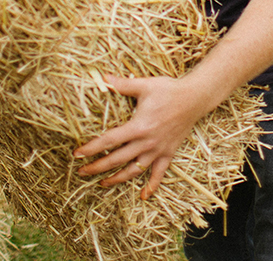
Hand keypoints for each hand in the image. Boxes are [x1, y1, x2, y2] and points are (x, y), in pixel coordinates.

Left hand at [73, 74, 207, 199]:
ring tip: (103, 183)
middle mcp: (147, 142)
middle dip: (97, 167)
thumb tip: (102, 78)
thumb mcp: (144, 85)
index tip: (77, 154)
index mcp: (138, 126)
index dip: (92, 148)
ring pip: (134, 170)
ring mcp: (158, 150)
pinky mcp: (168, 153)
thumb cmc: (169, 90)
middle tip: (82, 172)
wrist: (195, 98)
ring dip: (117, 179)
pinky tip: (144, 195)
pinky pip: (159, 173)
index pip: (109, 140)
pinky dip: (152, 186)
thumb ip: (122, 84)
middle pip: (117, 159)